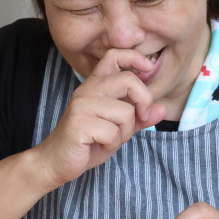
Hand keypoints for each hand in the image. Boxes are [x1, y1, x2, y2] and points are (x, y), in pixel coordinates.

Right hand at [33, 49, 165, 186]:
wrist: (56, 162)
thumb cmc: (88, 143)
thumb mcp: (119, 129)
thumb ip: (139, 118)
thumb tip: (162, 109)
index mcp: (96, 85)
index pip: (114, 56)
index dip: (134, 57)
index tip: (148, 68)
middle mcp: (87, 90)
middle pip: (128, 80)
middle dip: (144, 101)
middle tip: (141, 117)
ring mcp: (82, 105)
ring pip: (125, 112)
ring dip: (124, 131)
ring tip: (108, 138)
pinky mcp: (79, 123)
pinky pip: (113, 132)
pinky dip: (112, 143)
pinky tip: (98, 145)